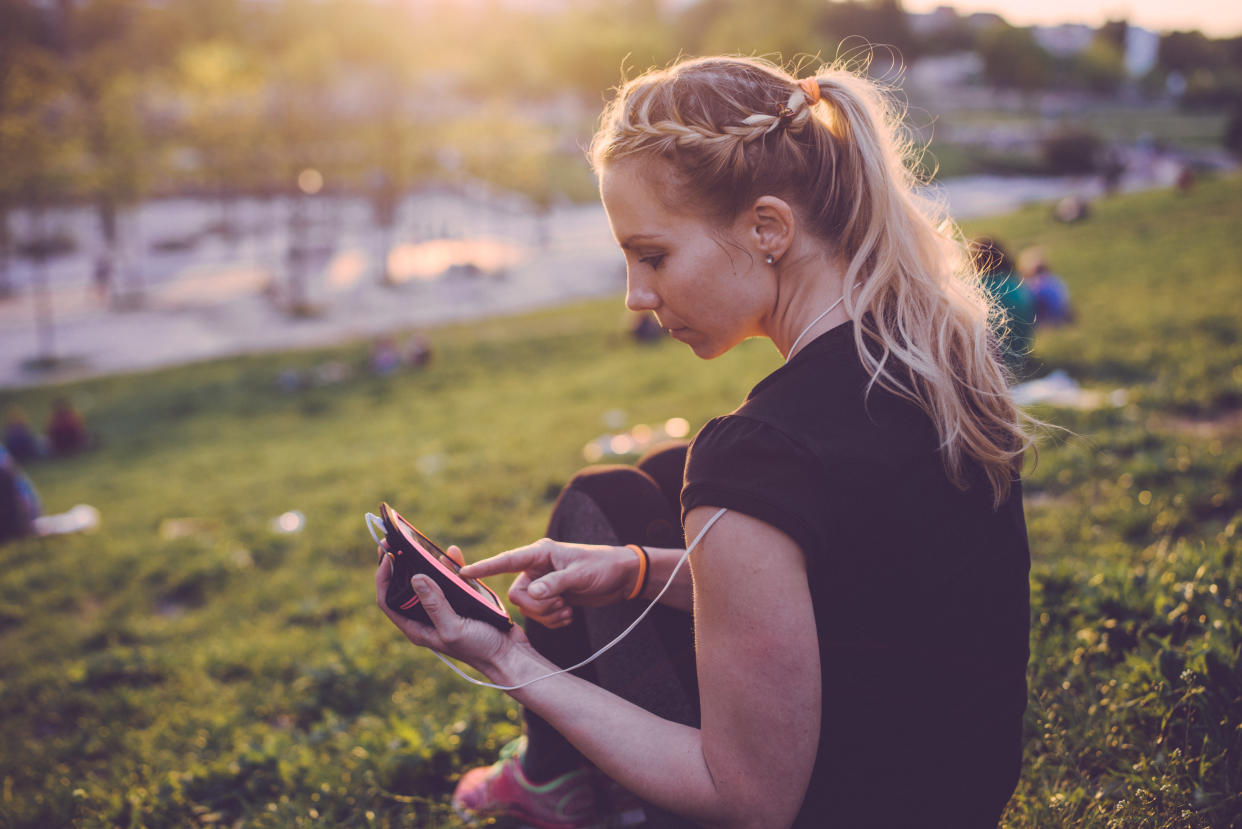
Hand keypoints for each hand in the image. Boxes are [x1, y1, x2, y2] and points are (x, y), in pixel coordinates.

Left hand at [375, 552, 526, 672]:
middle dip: (399, 564)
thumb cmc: (480, 649)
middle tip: (395, 540)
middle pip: (404, 587)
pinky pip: (452, 580)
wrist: (509, 655)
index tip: (387, 555)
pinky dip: (450, 566)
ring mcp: (445, 608)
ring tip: (418, 541)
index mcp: (418, 627)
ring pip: (429, 581)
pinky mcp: (463, 602)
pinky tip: (451, 553)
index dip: (383, 577)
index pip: (388, 600)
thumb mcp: (453, 628)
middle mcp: (427, 617)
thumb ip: (435, 604)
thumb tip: (415, 577)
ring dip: (424, 561)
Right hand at [459, 539, 638, 627]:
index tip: (463, 573)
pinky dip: (553, 620)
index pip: (506, 560)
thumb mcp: (580, 575)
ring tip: (568, 609)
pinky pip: (539, 616)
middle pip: (517, 594)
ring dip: (547, 615)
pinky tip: (569, 615)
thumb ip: (554, 584)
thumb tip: (530, 595)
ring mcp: (542, 583)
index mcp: (540, 553)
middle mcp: (536, 568)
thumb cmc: (603, 567)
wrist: (622, 577)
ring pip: (527, 607)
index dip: (484, 567)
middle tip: (561, 605)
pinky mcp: (550, 597)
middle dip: (537, 607)